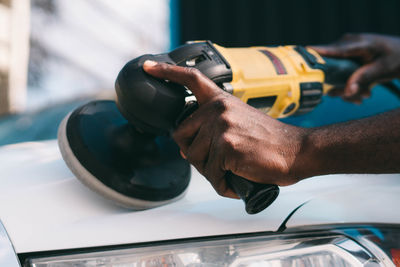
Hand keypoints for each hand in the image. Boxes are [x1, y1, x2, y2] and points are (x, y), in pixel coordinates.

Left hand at [143, 60, 308, 198]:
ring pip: (195, 159)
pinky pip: (211, 174)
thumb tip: (185, 151)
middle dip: (194, 153)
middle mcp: (218, 110)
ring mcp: (222, 127)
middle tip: (216, 160)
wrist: (296, 150)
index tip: (149, 67)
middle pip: (181, 136)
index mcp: (221, 101)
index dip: (167, 72)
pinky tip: (237, 180)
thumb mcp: (239, 123)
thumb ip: (212, 129)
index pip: (191, 79)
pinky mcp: (227, 147)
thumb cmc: (269, 140)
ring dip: (211, 171)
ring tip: (232, 170)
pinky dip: (222, 184)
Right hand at [311, 33, 399, 102]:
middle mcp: (346, 45)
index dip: (315, 54)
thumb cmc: (395, 58)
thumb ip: (363, 78)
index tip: (300, 57)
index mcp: (356, 44)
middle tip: (357, 98)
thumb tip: (346, 92)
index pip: (332, 50)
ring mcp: (345, 51)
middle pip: (330, 68)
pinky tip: (363, 93)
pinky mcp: (345, 58)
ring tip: (364, 96)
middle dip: (340, 86)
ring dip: (347, 89)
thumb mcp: (382, 69)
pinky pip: (339, 74)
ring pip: (334, 74)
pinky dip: (349, 86)